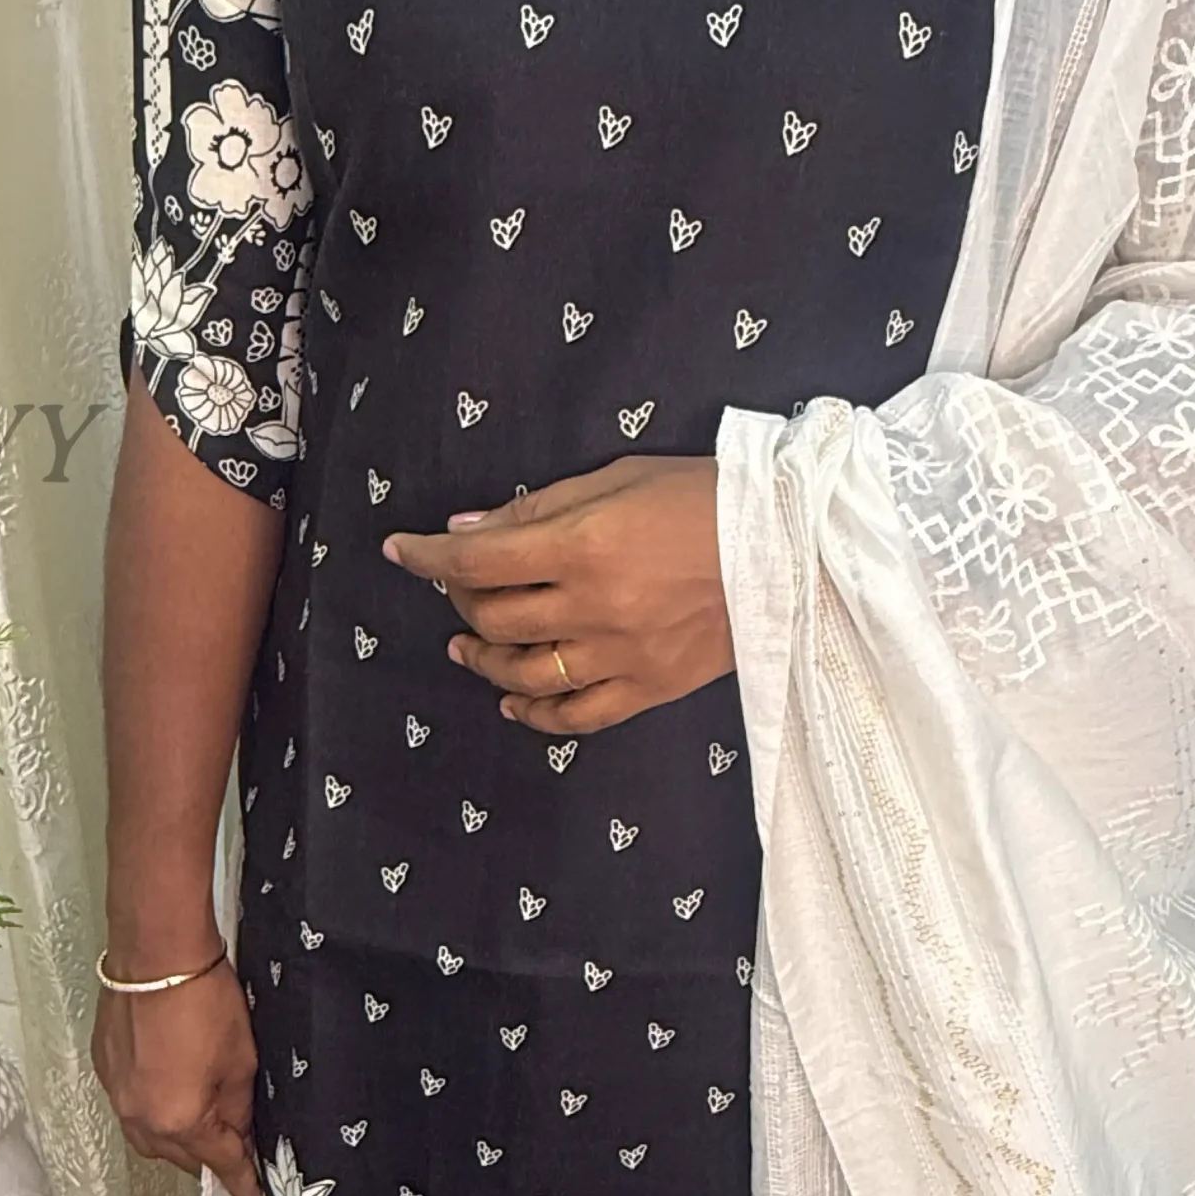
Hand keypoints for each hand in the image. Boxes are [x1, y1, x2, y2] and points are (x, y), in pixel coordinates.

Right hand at [90, 961, 261, 1195]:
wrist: (156, 955)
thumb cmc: (207, 1002)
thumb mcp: (241, 1062)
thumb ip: (238, 1109)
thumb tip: (238, 1133)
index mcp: (181, 1122)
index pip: (220, 1165)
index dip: (242, 1183)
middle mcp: (141, 1120)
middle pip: (181, 1157)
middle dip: (209, 1154)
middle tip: (235, 1140)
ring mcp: (117, 1097)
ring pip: (152, 1137)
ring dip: (178, 1135)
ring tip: (202, 1115)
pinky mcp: (105, 1071)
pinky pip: (132, 1108)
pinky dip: (154, 1107)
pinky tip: (171, 1086)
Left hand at [383, 455, 732, 734]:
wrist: (794, 547)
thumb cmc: (705, 497)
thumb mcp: (618, 479)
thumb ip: (538, 509)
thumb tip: (467, 529)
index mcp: (584, 546)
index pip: (479, 559)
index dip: (428, 557)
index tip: (400, 551)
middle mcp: (595, 608)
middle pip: (495, 619)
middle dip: (460, 602)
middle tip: (457, 589)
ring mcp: (622, 655)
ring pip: (525, 673)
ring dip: (482, 661)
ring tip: (466, 648)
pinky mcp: (651, 687)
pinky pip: (577, 716)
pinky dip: (535, 714)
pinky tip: (512, 701)